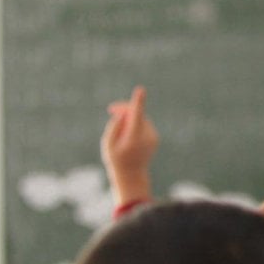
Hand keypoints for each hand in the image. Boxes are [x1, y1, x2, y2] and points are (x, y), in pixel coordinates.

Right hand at [101, 86, 157, 204]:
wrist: (132, 174)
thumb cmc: (116, 159)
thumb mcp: (108, 144)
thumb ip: (114, 127)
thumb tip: (123, 114)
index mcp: (134, 138)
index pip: (136, 116)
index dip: (137, 102)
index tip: (141, 90)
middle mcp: (147, 136)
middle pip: (137, 114)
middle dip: (124, 109)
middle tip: (111, 109)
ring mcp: (153, 137)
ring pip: (140, 118)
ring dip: (129, 117)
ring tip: (119, 129)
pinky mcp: (155, 137)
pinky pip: (143, 124)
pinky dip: (135, 124)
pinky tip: (127, 134)